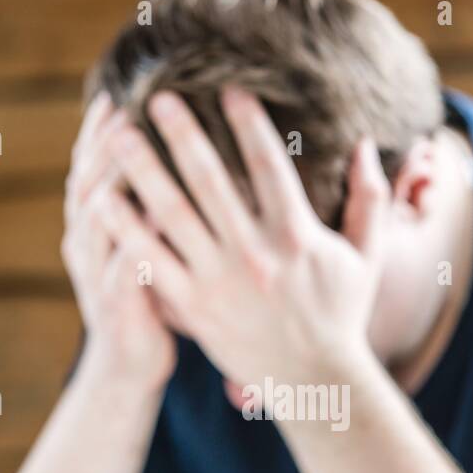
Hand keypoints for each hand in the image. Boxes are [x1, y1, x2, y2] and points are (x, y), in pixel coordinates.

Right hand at [61, 91, 175, 387]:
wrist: (129, 371)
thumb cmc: (146, 305)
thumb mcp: (142, 249)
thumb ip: (146, 210)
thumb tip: (173, 160)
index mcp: (90, 230)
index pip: (88, 170)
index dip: (97, 133)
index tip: (117, 94)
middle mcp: (86, 247)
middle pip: (86, 183)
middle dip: (103, 144)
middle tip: (124, 106)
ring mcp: (97, 276)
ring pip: (97, 218)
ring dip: (111, 180)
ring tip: (131, 145)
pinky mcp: (118, 305)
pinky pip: (125, 264)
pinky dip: (136, 236)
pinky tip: (154, 212)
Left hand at [99, 87, 389, 394]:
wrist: (315, 383)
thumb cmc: (342, 317)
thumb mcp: (366, 258)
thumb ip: (370, 200)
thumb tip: (366, 145)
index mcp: (297, 235)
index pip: (268, 164)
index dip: (248, 122)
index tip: (227, 89)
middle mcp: (254, 253)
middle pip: (210, 179)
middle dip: (181, 133)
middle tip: (157, 97)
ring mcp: (220, 281)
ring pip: (172, 215)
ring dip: (142, 170)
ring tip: (117, 136)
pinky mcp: (195, 308)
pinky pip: (152, 262)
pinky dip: (127, 230)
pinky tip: (103, 201)